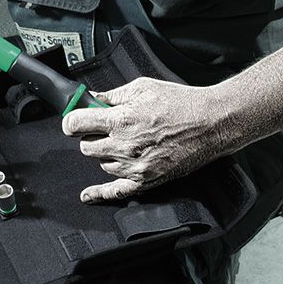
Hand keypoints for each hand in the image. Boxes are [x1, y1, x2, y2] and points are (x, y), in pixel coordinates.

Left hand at [61, 77, 227, 202]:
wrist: (210, 123)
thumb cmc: (179, 102)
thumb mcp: (142, 87)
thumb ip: (113, 94)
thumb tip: (92, 97)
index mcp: (120, 120)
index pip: (77, 124)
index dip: (72, 120)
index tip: (74, 120)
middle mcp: (124, 146)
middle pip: (86, 147)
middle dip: (91, 135)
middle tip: (104, 127)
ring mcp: (134, 166)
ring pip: (101, 164)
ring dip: (104, 153)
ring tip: (123, 141)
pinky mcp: (146, 180)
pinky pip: (116, 192)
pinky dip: (99, 194)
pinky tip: (88, 195)